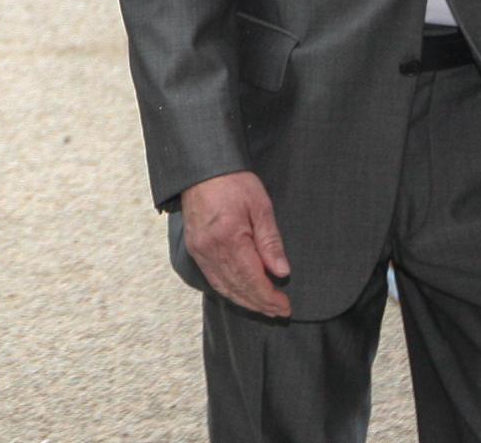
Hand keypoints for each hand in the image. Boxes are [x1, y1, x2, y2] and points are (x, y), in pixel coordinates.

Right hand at [181, 170, 292, 318]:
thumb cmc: (233, 182)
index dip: (269, 298)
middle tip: (279, 312)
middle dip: (260, 304)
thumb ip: (270, 242)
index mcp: (229, 238)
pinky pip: (212, 278)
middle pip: (238, 288)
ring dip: (245, 301)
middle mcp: (210, 250)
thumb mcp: (260, 206)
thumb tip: (281, 272)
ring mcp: (199, 251)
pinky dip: (229, 290)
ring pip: (224, 287)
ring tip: (265, 308)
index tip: (285, 306)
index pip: (252, 280)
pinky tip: (241, 294)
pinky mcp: (194, 249)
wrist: (202, 169)